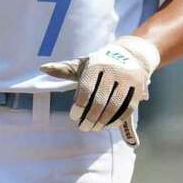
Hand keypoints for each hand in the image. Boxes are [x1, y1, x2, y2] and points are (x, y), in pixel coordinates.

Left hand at [41, 34, 160, 148]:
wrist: (132, 55)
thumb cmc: (100, 64)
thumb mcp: (83, 64)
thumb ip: (64, 69)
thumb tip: (43, 68)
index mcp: (97, 63)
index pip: (86, 88)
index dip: (79, 105)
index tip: (74, 117)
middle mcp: (114, 69)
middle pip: (101, 100)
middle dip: (91, 118)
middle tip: (84, 128)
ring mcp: (128, 78)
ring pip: (115, 106)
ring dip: (103, 122)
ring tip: (94, 128)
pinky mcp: (139, 87)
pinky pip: (127, 109)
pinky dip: (117, 120)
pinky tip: (108, 126)